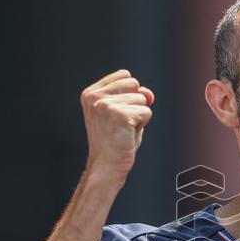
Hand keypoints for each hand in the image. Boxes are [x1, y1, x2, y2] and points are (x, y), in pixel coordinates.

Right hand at [80, 69, 154, 183]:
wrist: (107, 165)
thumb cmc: (115, 140)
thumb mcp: (124, 112)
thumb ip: (136, 97)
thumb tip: (149, 94)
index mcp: (91, 93)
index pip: (125, 75)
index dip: (129, 94)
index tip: (117, 114)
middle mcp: (95, 96)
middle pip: (135, 84)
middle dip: (136, 103)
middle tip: (122, 123)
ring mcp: (106, 105)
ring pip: (142, 99)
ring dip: (139, 116)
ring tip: (124, 130)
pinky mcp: (120, 115)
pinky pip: (147, 112)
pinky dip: (143, 125)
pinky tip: (128, 134)